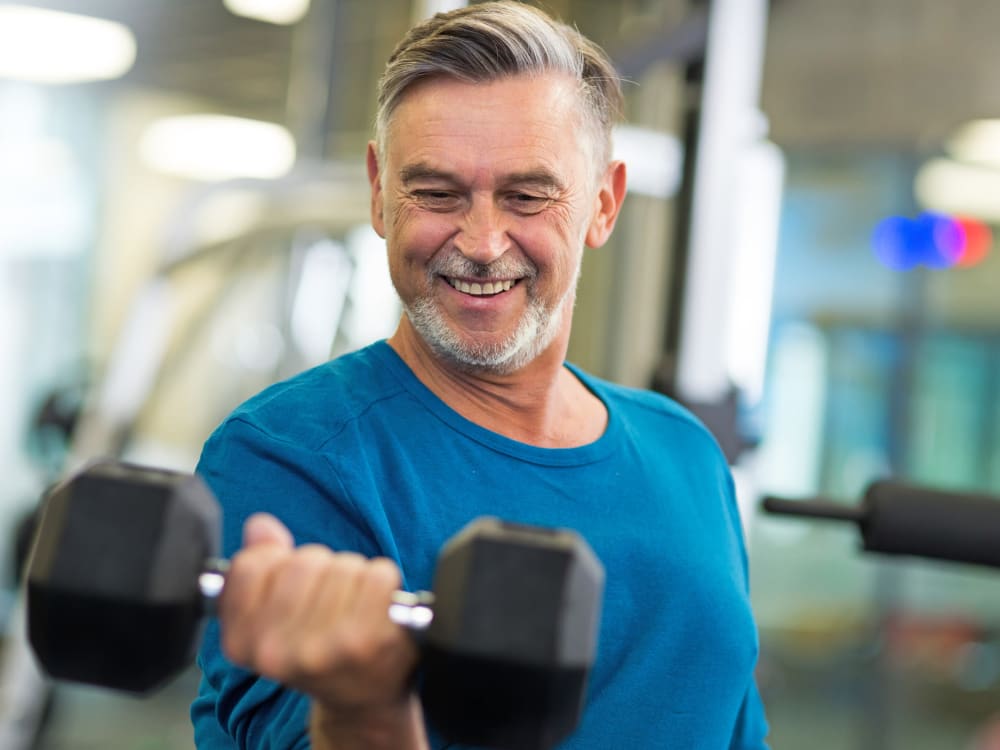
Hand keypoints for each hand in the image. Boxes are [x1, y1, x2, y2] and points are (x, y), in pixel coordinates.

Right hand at [218, 514, 419, 715]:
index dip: (277, 561)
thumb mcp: (275, 619)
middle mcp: (276, 651)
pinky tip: (378, 608)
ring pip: (341, 565)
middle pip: (301, 562)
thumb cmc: (320, 651)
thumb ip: (261, 568)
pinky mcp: (366, 638)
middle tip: (330, 600)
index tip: (291, 583)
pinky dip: (384, 581)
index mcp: (243, 644)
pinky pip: (377, 574)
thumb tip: (260, 526)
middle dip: (322, 569)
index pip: (249, 566)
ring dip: (354, 576)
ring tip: (354, 607)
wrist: (363, 698)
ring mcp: (322, 646)